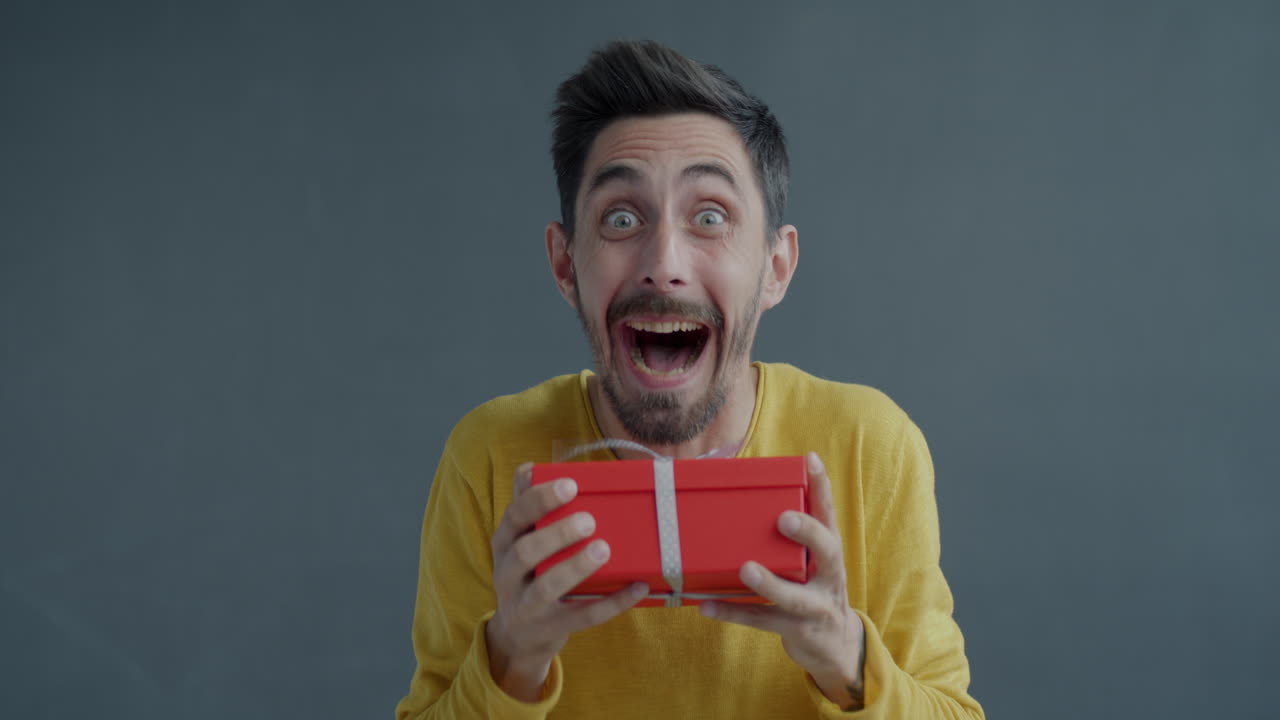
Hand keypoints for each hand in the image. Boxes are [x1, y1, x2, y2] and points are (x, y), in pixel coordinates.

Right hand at [486, 462, 648, 700]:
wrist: (517, 635)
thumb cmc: (527, 573)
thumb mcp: (518, 540)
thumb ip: (526, 506)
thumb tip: (531, 466)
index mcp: (504, 543)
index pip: (514, 516)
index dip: (540, 499)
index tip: (570, 485)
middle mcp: (508, 573)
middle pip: (525, 552)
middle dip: (557, 534)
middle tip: (589, 520)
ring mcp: (527, 605)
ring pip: (547, 587)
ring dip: (576, 567)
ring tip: (604, 549)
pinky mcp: (551, 628)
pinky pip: (582, 617)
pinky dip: (612, 603)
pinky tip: (637, 587)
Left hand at [699, 452, 866, 710]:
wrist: (836, 646)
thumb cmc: (813, 589)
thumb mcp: (811, 562)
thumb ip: (790, 536)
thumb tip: (745, 500)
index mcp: (829, 551)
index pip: (829, 514)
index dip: (822, 487)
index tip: (809, 460)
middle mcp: (828, 575)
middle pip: (827, 551)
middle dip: (808, 533)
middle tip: (784, 519)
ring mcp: (816, 606)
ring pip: (794, 596)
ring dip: (769, 583)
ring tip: (746, 568)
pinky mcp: (798, 631)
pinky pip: (763, 621)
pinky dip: (734, 613)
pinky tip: (708, 606)